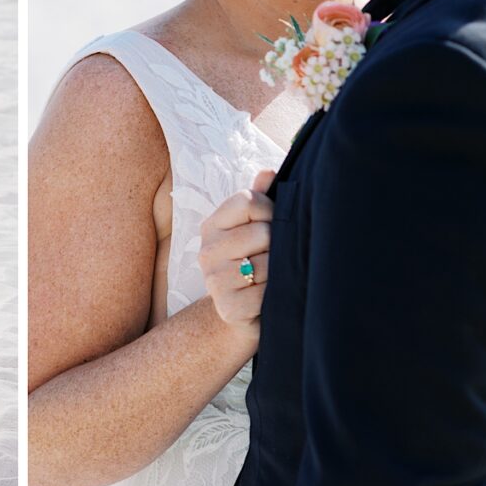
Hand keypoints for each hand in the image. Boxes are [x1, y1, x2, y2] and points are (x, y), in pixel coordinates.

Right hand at [199, 169, 274, 342]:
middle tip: (272, 256)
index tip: (272, 223)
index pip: (249, 201)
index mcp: (212, 225)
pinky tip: (267, 297)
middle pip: (262, 232)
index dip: (271, 210)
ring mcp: (214, 280)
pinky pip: (267, 293)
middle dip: (277, 245)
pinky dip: (274, 295)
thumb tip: (268, 172)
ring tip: (270, 277)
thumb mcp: (253, 227)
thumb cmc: (252, 261)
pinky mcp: (228, 308)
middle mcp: (207, 251)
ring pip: (268, 263)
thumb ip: (260, 198)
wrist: (241, 313)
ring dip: (278, 272)